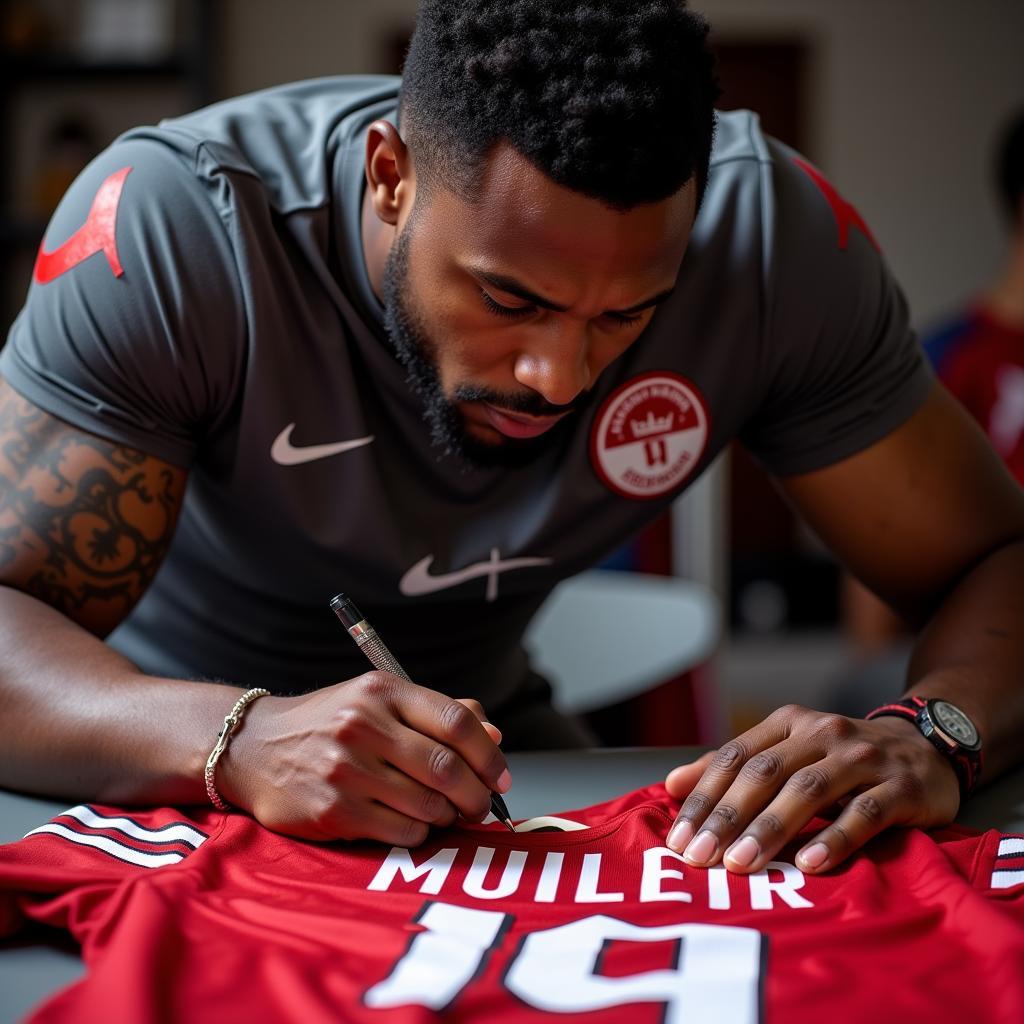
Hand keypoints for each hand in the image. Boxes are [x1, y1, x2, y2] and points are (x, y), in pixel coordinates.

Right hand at [221, 672, 510, 845]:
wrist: (254, 748)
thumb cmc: (330, 723)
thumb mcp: (378, 701)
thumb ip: (437, 714)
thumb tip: (494, 735)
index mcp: (382, 691)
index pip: (456, 721)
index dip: (489, 753)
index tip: (500, 775)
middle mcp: (363, 725)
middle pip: (447, 767)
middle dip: (477, 794)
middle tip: (482, 805)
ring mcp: (346, 769)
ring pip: (429, 803)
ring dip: (449, 815)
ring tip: (445, 812)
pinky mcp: (333, 810)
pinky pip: (402, 830)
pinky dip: (421, 832)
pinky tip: (413, 822)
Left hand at [663, 703, 960, 873]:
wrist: (927, 747)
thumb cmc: (841, 759)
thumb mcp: (787, 752)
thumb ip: (733, 768)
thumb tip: (670, 785)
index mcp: (788, 723)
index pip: (735, 756)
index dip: (703, 795)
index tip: (677, 837)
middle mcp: (821, 732)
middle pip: (765, 773)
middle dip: (728, 817)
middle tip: (699, 857)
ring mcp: (863, 757)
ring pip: (808, 790)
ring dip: (771, 828)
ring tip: (741, 863)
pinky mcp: (902, 787)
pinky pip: (864, 813)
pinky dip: (834, 838)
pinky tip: (809, 864)